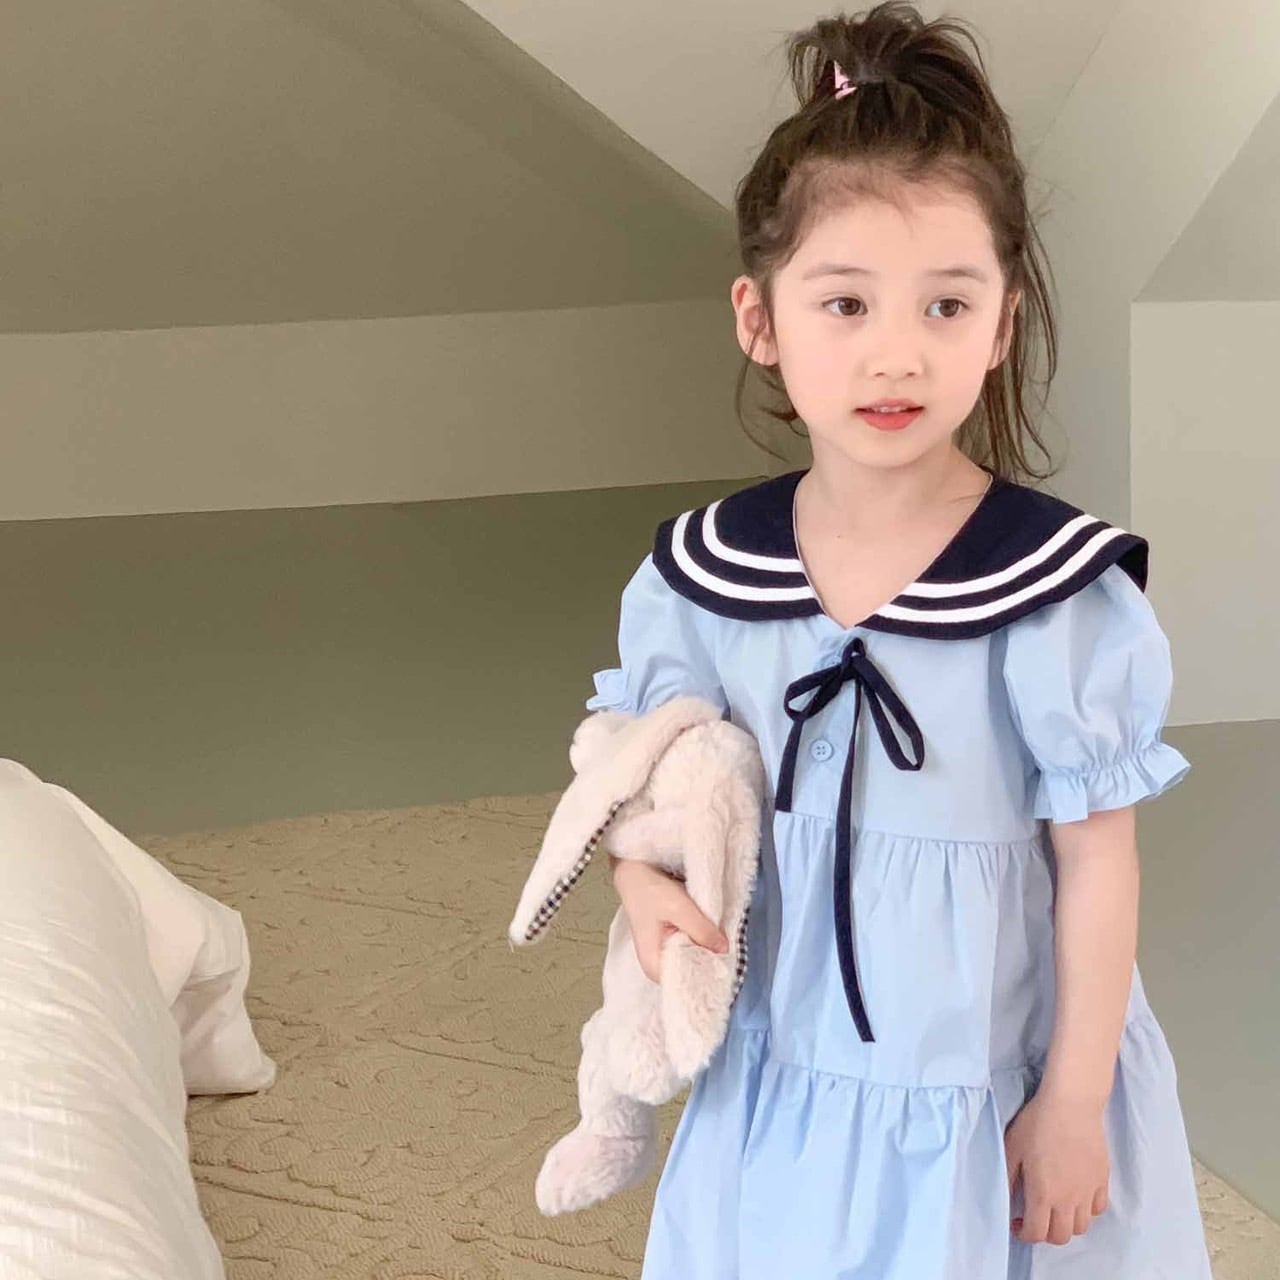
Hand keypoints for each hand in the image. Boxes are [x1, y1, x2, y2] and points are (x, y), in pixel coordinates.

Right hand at [610, 856, 728, 982]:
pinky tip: (712, 934)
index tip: (727, 965)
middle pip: (690, 970)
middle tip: (730, 950)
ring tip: (722, 940)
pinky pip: (690, 946)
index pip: (684, 982)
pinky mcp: (670, 940)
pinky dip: (700, 940)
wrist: (634, 871)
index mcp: (653, 965)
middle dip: (709, 959)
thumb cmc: (650, 891)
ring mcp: (664, 952)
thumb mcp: (679, 908)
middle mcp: (657, 964)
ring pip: (692, 957)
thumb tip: (725, 949)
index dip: (706, 974)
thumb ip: (701, 930)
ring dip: (706, 948)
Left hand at [1004, 1091, 1109, 1245]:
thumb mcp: (1012, 1148)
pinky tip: (1075, 1196)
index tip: (1016, 1223)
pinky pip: (1097, 1209)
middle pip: (1061, 1237)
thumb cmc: (1037, 1122)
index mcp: (1043, 1193)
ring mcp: (1088, 1191)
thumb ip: (1007, 1177)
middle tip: (1034, 1217)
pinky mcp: (1102, 1180)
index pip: (1036, 1234)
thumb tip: (1006, 1198)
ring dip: (1066, 1224)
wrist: (1072, 1103)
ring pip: (1082, 1228)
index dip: (1022, 1234)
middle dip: (1044, 1234)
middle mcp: (1068, 1199)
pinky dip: (1086, 1211)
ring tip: (1054, 1207)